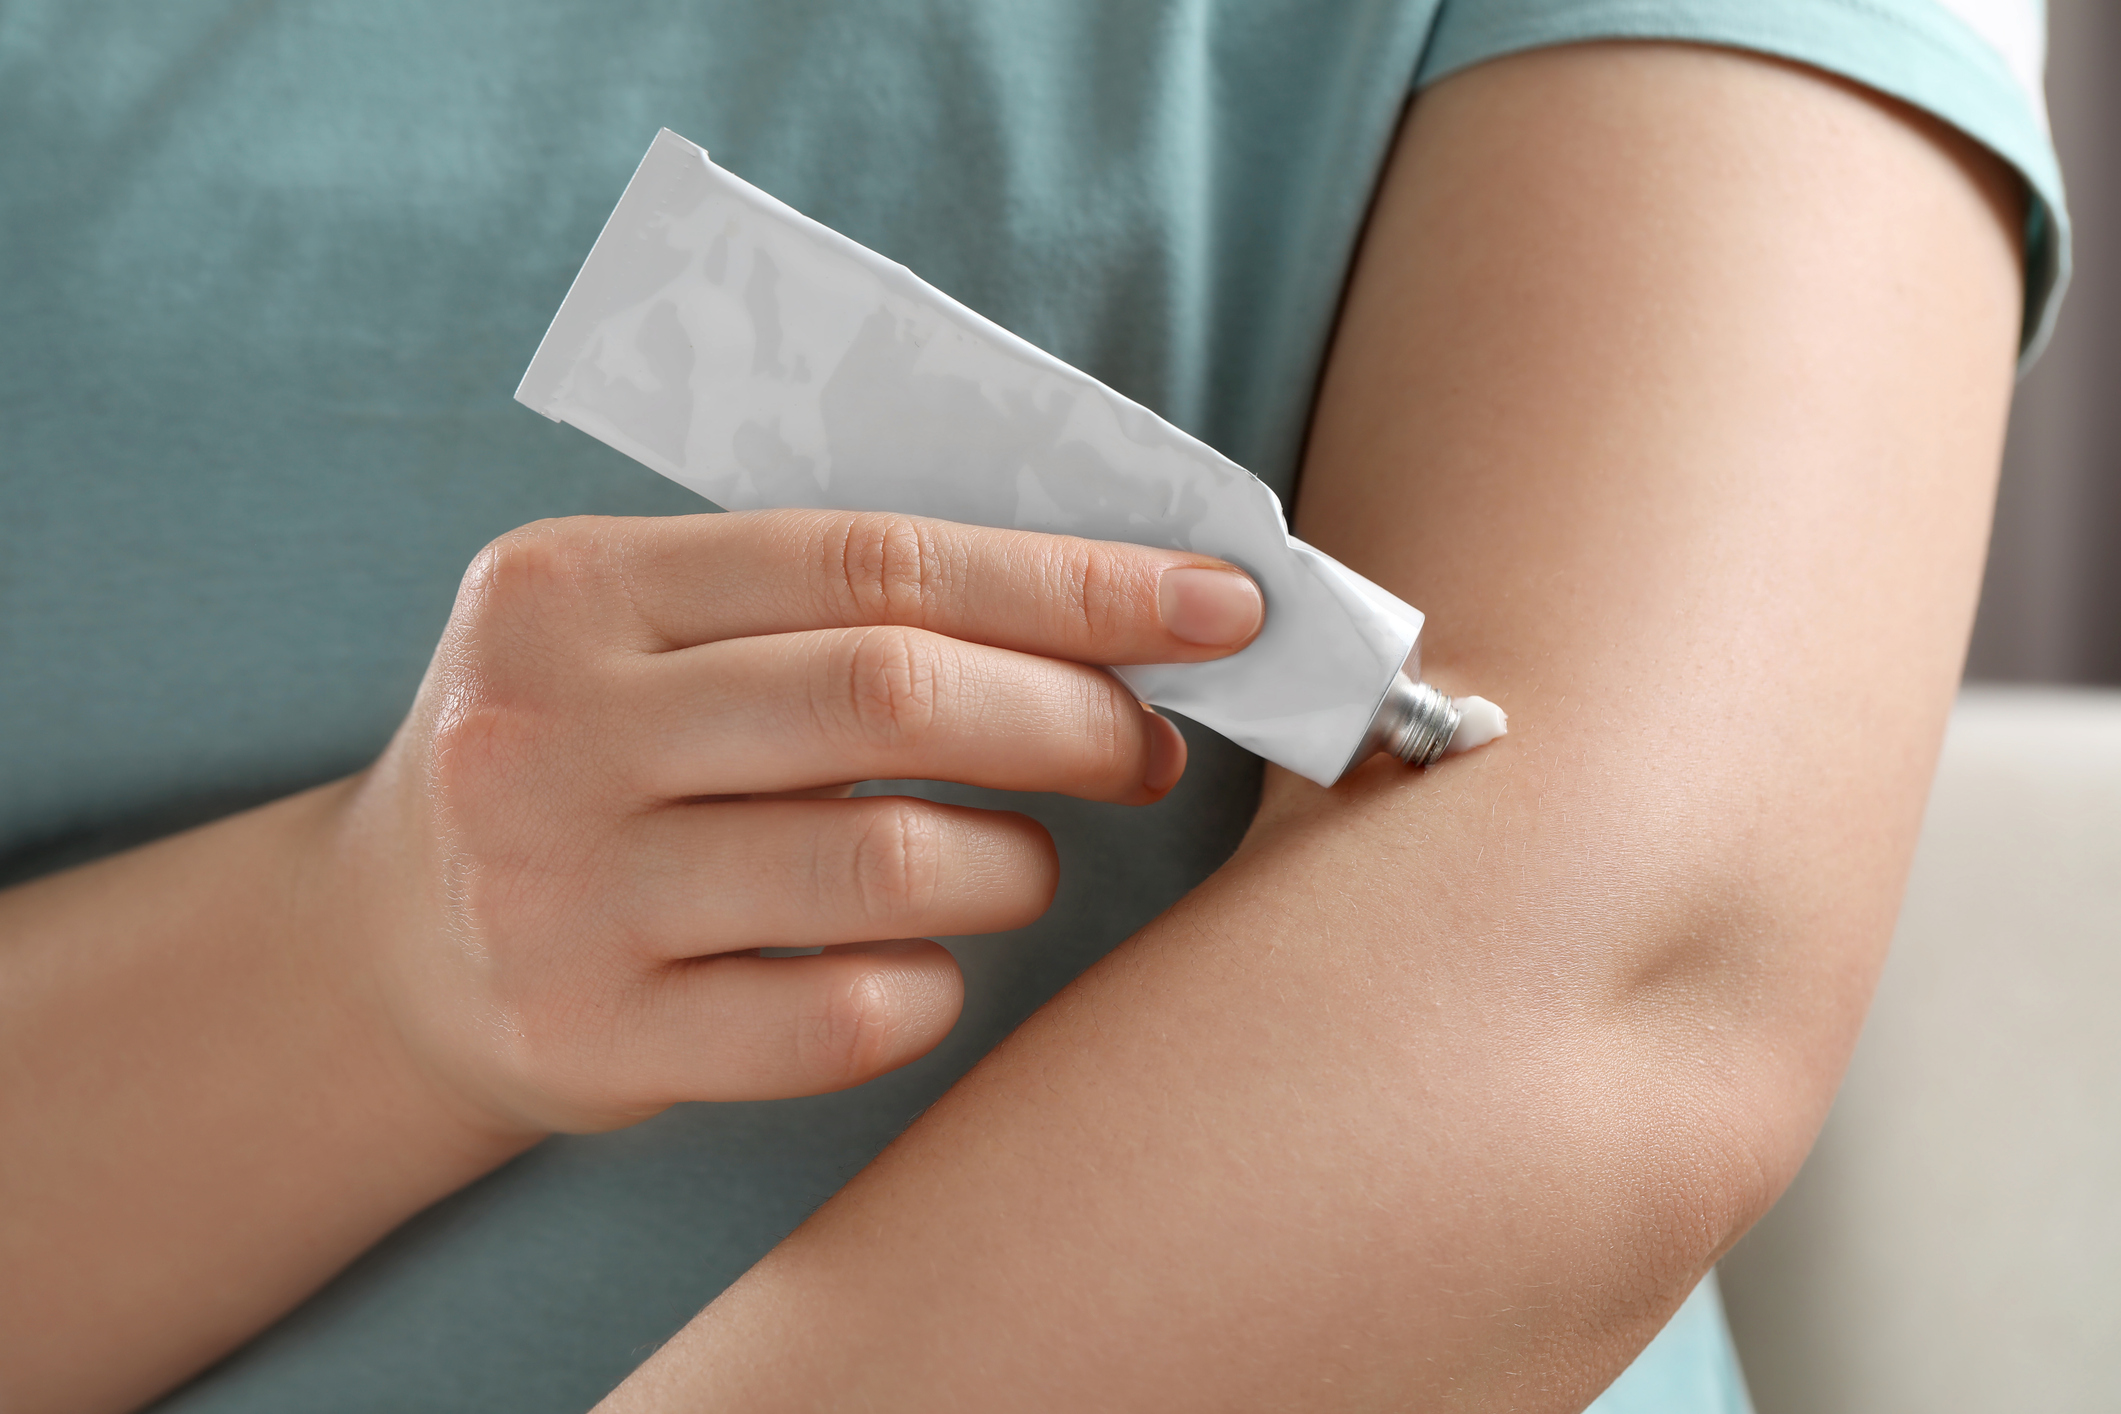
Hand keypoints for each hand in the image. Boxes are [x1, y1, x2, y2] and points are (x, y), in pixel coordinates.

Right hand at [328, 509, 1263, 1136]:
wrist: (389, 947)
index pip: (874, 560)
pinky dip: (936, 986)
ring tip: (1024, 861)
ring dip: (1018, 864)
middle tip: (1149, 746)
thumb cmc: (584, 757)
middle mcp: (547, 729)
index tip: (1218, 607)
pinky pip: (844, 1018)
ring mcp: (556, 893)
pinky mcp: (589, 1037)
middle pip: (889, 696)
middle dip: (1072, 718)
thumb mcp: (643, 637)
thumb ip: (825, 609)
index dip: (1071, 584)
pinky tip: (928, 962)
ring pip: (887, 866)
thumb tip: (1107, 630)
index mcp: (576, 586)